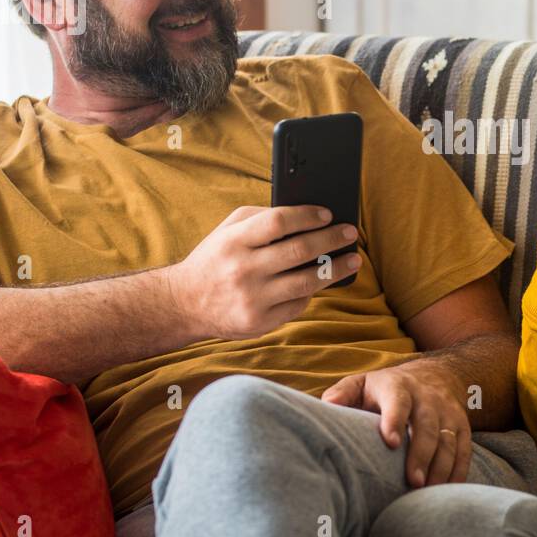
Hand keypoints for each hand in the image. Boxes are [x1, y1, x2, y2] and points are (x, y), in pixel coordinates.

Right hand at [163, 205, 360, 339]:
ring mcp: (252, 299)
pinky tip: (321, 281)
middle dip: (331, 239)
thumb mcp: (227, 231)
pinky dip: (312, 292)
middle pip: (299, 251)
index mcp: (234, 241)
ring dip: (335, 269)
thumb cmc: (214, 259)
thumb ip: (261, 219)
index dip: (307, 216)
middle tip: (350, 232)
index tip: (328, 214)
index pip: (279, 222)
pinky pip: (297, 305)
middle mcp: (243, 270)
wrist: (183, 304)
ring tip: (353, 260)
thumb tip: (305, 214)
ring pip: (306, 282)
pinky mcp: (259, 322)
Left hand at [322, 359, 472, 487]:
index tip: (390, 443)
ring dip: (440, 467)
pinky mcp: (462, 426)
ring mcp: (447, 412)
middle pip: (426, 425)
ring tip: (426, 491)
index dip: (395, 420)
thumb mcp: (362, 383)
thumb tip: (328, 404)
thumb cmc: (385, 389)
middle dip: (421, 454)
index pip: (398, 401)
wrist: (432, 376)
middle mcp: (427, 397)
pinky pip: (464, 450)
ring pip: (448, 440)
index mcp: (398, 386)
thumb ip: (343, 393)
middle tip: (412, 481)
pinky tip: (446, 490)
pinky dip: (457, 471)